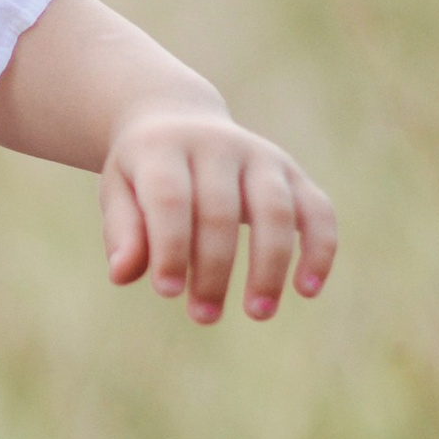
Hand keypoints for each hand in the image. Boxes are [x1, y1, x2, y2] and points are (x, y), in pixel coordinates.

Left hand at [101, 104, 336, 320]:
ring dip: (270, 265)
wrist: (177, 121)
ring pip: (276, 209)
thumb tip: (123, 274)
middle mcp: (217, 145)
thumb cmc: (143, 173)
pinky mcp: (293, 172)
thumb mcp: (119, 192)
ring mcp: (261, 155)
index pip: (170, 197)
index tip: (168, 292)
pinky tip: (306, 290)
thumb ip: (122, 232)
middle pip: (221, 209)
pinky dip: (319, 248)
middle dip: (214, 268)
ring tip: (258, 313)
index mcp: (164, 148)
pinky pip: (317, 209)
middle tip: (203, 316)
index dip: (170, 246)